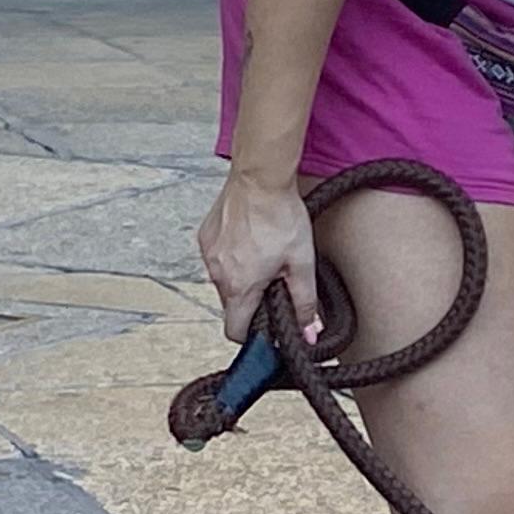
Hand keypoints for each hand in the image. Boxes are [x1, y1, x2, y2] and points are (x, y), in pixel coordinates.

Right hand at [197, 169, 320, 346]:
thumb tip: (308, 332)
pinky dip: (233, 258)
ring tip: (264, 255)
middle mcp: (217, 274)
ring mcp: (208, 254)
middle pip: (232, 306)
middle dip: (253, 300)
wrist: (260, 177)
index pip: (235, 332)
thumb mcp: (302, 263)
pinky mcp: (205, 237)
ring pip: (225, 282)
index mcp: (240, 286)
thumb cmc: (280, 215)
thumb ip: (304, 303)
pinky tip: (250, 241)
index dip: (254, 335)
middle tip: (275, 279)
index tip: (269, 325)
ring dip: (243, 278)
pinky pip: (218, 259)